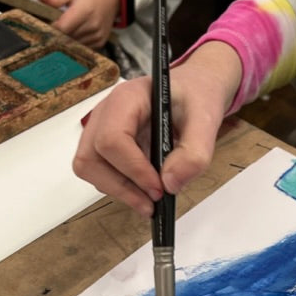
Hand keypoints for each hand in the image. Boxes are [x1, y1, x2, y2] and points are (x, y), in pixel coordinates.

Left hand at [37, 0, 119, 50]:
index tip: (43, 26)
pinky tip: (73, 35)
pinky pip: (82, 48)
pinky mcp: (100, 43)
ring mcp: (97, 36)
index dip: (50, 29)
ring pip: (73, 45)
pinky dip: (75, 43)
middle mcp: (92, 26)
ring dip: (65, 40)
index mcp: (84, 11)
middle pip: (66, 38)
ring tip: (62, 31)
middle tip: (50, 29)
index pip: (62, 28)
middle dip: (56, 35)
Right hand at [72, 42, 242, 215]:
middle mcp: (106, 113)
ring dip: (118, 190)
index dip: (133, 169)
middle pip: (91, 158)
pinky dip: (120, 187)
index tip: (158, 189)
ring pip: (90, 168)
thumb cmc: (195, 98)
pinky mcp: (105, 146)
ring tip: (149, 202)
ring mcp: (101, 129)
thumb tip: (170, 184)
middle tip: (151, 204)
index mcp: (127, 98)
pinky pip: (100, 172)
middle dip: (120, 187)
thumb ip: (195, 152)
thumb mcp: (206, 120)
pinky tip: (144, 191)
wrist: (193, 91)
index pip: (112, 139)